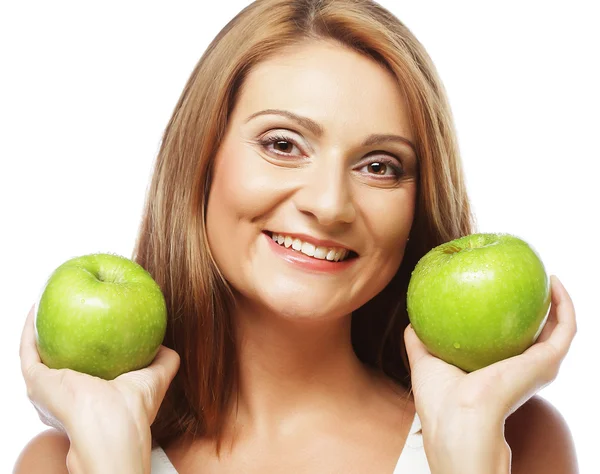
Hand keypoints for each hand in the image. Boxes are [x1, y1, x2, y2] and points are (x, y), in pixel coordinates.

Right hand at [19, 304, 179, 473]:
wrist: (112, 424)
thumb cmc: (136, 405)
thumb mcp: (157, 376)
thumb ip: (164, 359)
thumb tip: (164, 342)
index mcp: (92, 395)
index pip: (87, 364)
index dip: (89, 341)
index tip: (94, 315)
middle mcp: (66, 394)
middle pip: (60, 357)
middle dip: (60, 332)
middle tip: (67, 303)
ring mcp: (48, 390)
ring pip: (38, 352)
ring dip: (39, 327)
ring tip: (46, 298)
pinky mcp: (36, 383)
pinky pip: (28, 350)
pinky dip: (30, 328)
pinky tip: (37, 307)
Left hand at [404, 275, 575, 473]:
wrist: (458, 417)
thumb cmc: (439, 400)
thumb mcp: (425, 361)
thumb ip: (419, 341)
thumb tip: (412, 320)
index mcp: (497, 372)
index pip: (509, 342)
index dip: (510, 318)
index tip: (502, 291)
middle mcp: (523, 370)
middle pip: (538, 333)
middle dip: (538, 307)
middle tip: (530, 278)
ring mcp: (539, 366)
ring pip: (560, 329)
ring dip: (558, 301)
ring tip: (547, 275)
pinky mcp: (548, 361)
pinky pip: (566, 326)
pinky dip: (565, 303)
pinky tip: (553, 281)